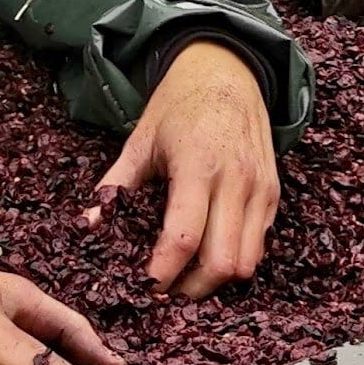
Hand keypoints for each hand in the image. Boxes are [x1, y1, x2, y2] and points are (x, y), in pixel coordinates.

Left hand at [86, 41, 278, 298]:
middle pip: (221, 262)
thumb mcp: (140, 141)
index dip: (164, 271)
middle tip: (165, 291)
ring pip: (248, 261)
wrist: (226, 73)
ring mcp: (260, 189)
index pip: (184, 236)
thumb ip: (115, 185)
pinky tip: (209, 252)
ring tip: (186, 277)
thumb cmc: (177, 107)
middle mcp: (235, 181)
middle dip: (192, 288)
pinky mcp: (274, 194)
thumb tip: (90, 223)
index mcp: (196, 166)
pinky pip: (260, 244)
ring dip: (216, 279)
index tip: (144, 288)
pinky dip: (236, 258)